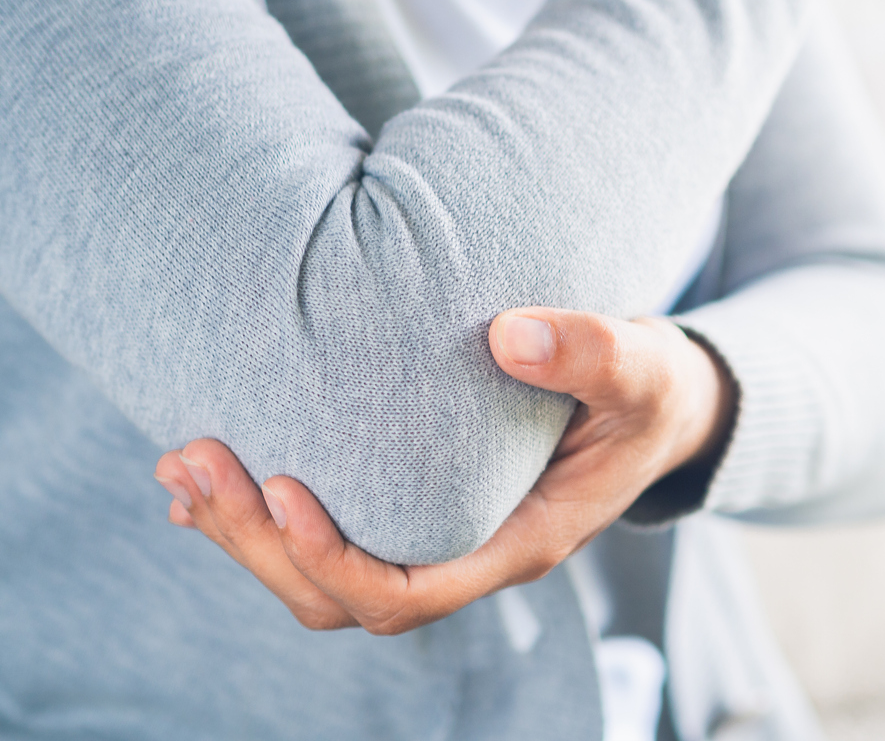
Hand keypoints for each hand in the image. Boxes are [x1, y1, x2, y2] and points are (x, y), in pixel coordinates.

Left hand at [153, 309, 734, 633]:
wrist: (656, 407)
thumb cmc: (649, 393)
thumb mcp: (642, 369)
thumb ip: (595, 352)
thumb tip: (509, 333)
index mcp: (516, 542)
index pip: (405, 591)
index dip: (331, 558)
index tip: (280, 484)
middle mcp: (466, 554)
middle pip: (337, 597)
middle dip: (257, 542)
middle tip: (195, 462)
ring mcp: (438, 535)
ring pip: (319, 576)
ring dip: (242, 531)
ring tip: (181, 468)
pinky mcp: (418, 504)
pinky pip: (329, 535)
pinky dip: (261, 516)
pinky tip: (209, 485)